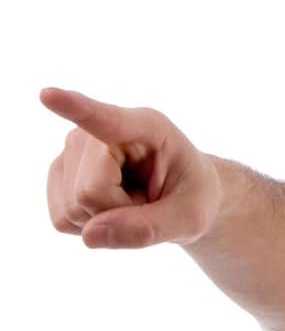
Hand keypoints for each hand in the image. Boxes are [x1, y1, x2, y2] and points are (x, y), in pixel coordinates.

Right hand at [41, 87, 222, 248]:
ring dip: (105, 219)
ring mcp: (71, 150)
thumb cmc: (190, 196)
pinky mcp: (58, 173)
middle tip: (148, 199)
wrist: (179, 194)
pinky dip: (89, 226)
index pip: (105, 119)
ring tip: (132, 200)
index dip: (75, 108)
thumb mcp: (190, 218)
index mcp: (146, 127)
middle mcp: (98, 133)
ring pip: (72, 209)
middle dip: (119, 211)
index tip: (48, 94)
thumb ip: (149, 228)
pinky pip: (62, 219)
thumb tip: (90, 235)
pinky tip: (110, 207)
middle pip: (89, 192)